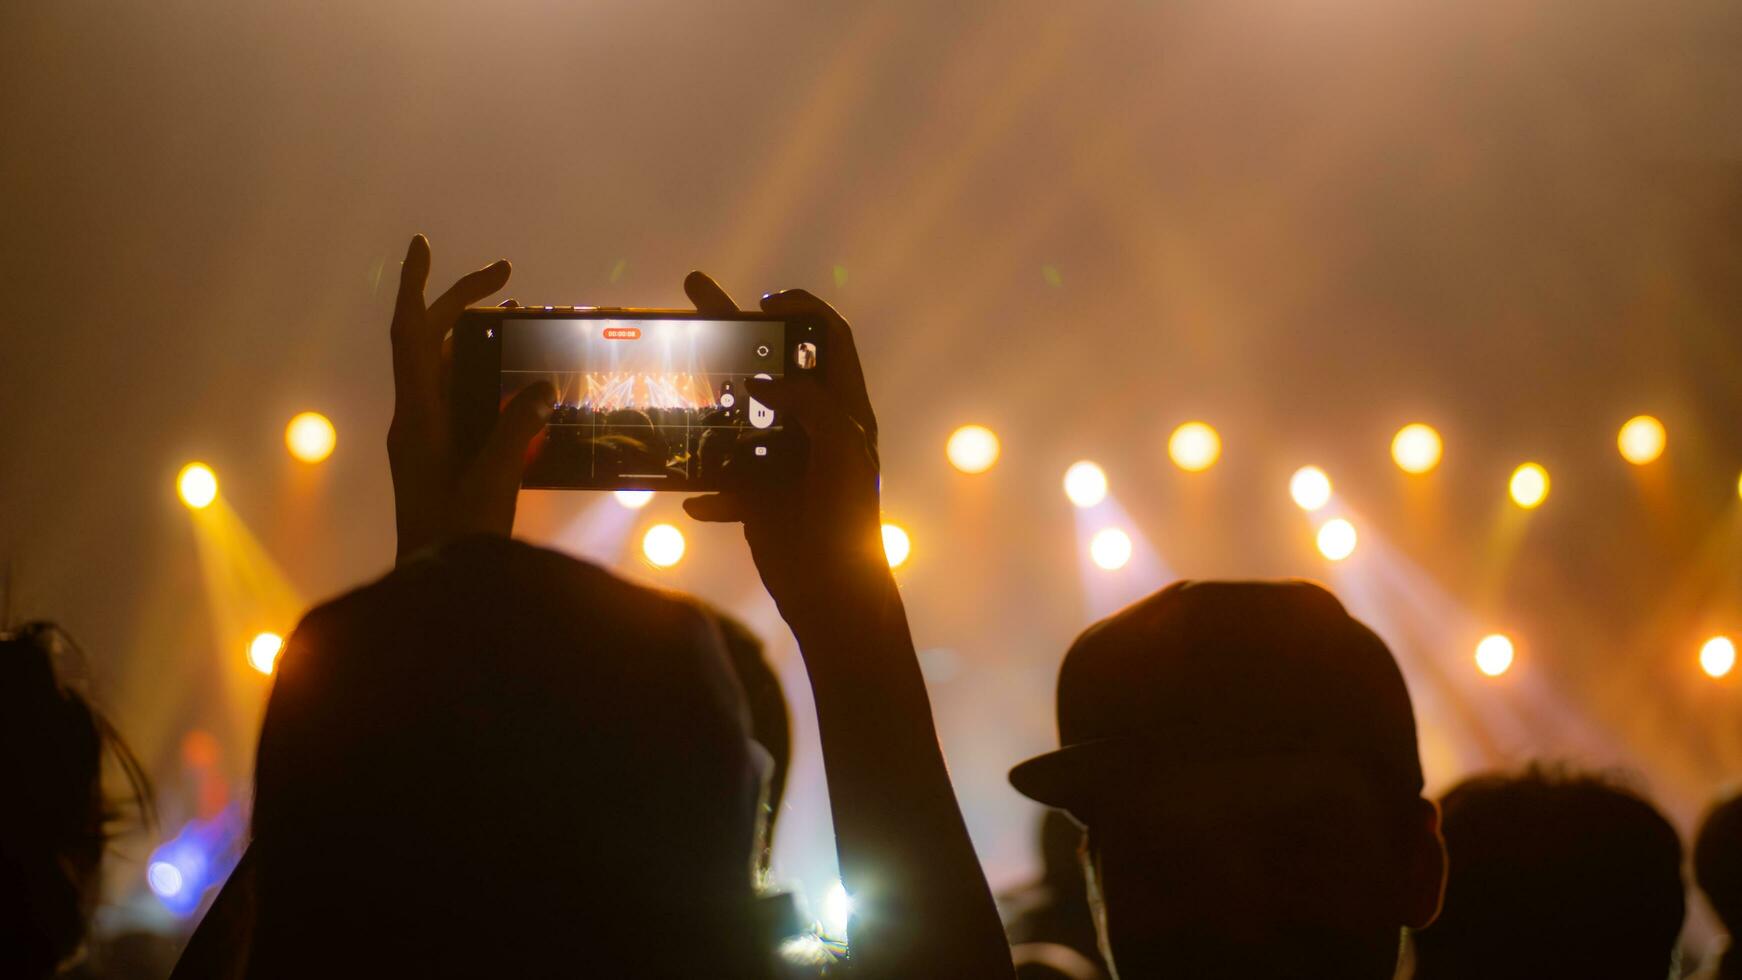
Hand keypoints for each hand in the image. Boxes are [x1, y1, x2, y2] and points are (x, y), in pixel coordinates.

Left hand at [388, 235, 553, 559]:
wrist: (433, 596)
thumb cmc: (454, 542)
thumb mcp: (491, 483)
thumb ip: (515, 431)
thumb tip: (541, 387)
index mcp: (416, 420)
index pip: (410, 335)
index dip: (418, 287)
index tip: (424, 244)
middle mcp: (415, 422)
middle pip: (431, 344)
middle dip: (462, 304)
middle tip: (507, 280)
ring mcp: (427, 441)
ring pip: (448, 372)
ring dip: (478, 342)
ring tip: (520, 322)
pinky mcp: (444, 460)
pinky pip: (463, 404)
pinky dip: (488, 382)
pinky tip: (523, 390)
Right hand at [679, 273, 888, 621]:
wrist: (831, 597)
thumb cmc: (848, 523)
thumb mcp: (841, 453)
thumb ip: (813, 406)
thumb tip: (766, 380)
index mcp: (844, 411)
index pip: (831, 339)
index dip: (803, 310)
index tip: (764, 301)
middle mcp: (813, 428)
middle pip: (772, 362)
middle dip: (733, 326)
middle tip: (694, 291)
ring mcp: (781, 460)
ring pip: (737, 416)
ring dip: (706, 403)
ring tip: (668, 374)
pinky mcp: (756, 496)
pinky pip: (721, 479)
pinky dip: (706, 487)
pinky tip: (696, 499)